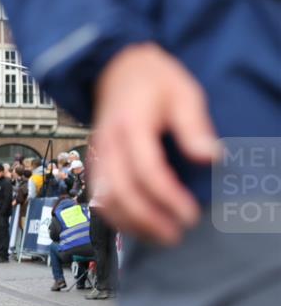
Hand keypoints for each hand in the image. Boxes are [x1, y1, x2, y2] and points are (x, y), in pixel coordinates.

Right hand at [93, 43, 218, 244]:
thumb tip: (210, 157)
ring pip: (104, 199)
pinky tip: (136, 226)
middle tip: (174, 234)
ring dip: (130, 223)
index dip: (168, 198)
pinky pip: (98, 197)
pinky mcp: (95, 163)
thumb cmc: (152, 81)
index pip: (147, 171)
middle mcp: (108, 143)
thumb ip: (194, 126)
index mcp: (130, 124)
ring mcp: (97, 154)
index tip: (189, 214)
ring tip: (157, 236)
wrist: (117, 69)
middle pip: (121, 192)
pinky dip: (115, 217)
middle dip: (147, 219)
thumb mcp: (183, 93)